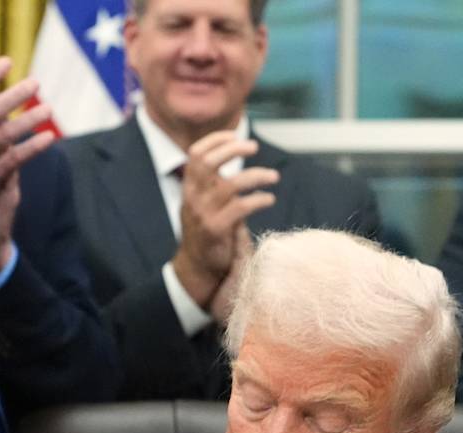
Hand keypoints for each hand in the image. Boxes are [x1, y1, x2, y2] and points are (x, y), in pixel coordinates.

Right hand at [170, 131, 277, 305]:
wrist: (197, 267)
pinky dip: (259, 200)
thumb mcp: (204, 203)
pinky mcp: (216, 230)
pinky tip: (268, 199)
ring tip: (273, 176)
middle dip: (233, 149)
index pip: (196, 154)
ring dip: (256, 176)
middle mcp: (193, 197)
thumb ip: (214, 183)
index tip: (235, 135)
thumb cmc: (206, 231)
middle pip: (208, 162)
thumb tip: (235, 157)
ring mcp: (203, 213)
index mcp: (190, 187)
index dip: (216, 140)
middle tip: (254, 147)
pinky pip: (241, 207)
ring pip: (230, 184)